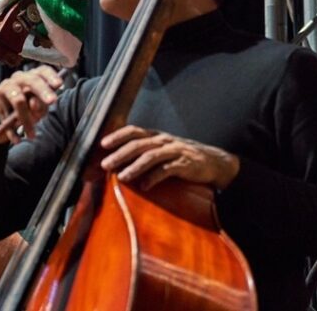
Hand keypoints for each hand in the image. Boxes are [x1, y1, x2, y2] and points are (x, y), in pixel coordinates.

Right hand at [0, 66, 62, 142]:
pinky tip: (17, 139)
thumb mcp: (36, 110)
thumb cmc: (22, 112)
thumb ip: (40, 106)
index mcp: (31, 78)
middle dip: (43, 91)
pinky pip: (5, 115)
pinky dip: (12, 131)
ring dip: (26, 119)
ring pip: (18, 100)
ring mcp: (4, 87)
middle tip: (51, 101)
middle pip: (31, 81)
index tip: (59, 84)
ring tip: (31, 134)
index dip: (51, 76)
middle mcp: (18, 79)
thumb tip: (35, 103)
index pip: (42, 71)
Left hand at [99, 126, 239, 190]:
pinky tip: (144, 186)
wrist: (213, 162)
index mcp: (156, 136)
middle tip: (105, 164)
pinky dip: (154, 178)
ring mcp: (174, 151)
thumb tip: (116, 162)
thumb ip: (143, 152)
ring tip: (122, 176)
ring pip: (150, 156)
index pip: (133, 131)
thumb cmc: (181, 157)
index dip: (117, 135)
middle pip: (138, 144)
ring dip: (134, 167)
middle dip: (120, 154)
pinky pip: (166, 170)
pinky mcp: (184, 165)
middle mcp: (163, 141)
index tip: (103, 144)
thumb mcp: (162, 149)